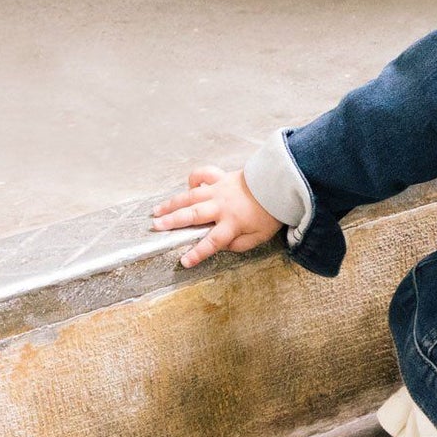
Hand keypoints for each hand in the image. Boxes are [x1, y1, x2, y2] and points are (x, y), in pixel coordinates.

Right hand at [149, 166, 283, 268]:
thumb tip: (223, 246)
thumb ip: (240, 244)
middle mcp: (221, 207)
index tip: (184, 261)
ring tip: (157, 211)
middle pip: (193, 216)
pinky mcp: (221, 177)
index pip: (212, 242)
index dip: (197, 253)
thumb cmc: (271, 212)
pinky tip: (188, 186)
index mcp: (232, 224)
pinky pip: (203, 175)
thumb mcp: (260, 236)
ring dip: (172, 204)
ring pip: (191, 197)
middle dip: (173, 222)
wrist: (280, 185)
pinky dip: (194, 178)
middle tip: (156, 227)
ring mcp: (219, 190)